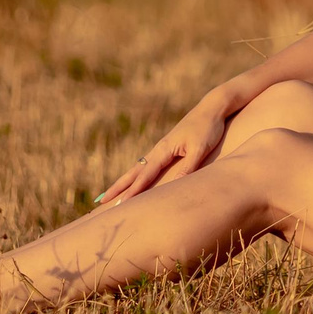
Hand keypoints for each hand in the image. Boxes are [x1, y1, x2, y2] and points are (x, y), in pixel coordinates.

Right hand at [94, 87, 233, 205]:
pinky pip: (147, 165)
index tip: (118, 205)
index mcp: (164, 150)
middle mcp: (158, 149)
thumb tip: (174, 188)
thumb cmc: (208, 128)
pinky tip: (134, 180)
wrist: (211, 108)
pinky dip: (137, 174)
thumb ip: (187, 168)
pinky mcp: (168, 148)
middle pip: (133, 172)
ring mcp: (161, 148)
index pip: (144, 176)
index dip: (132, 192)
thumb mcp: (200, 149)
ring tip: (110, 193)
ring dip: (124, 181)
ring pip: (138, 168)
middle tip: (100, 201)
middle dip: (118, 187)